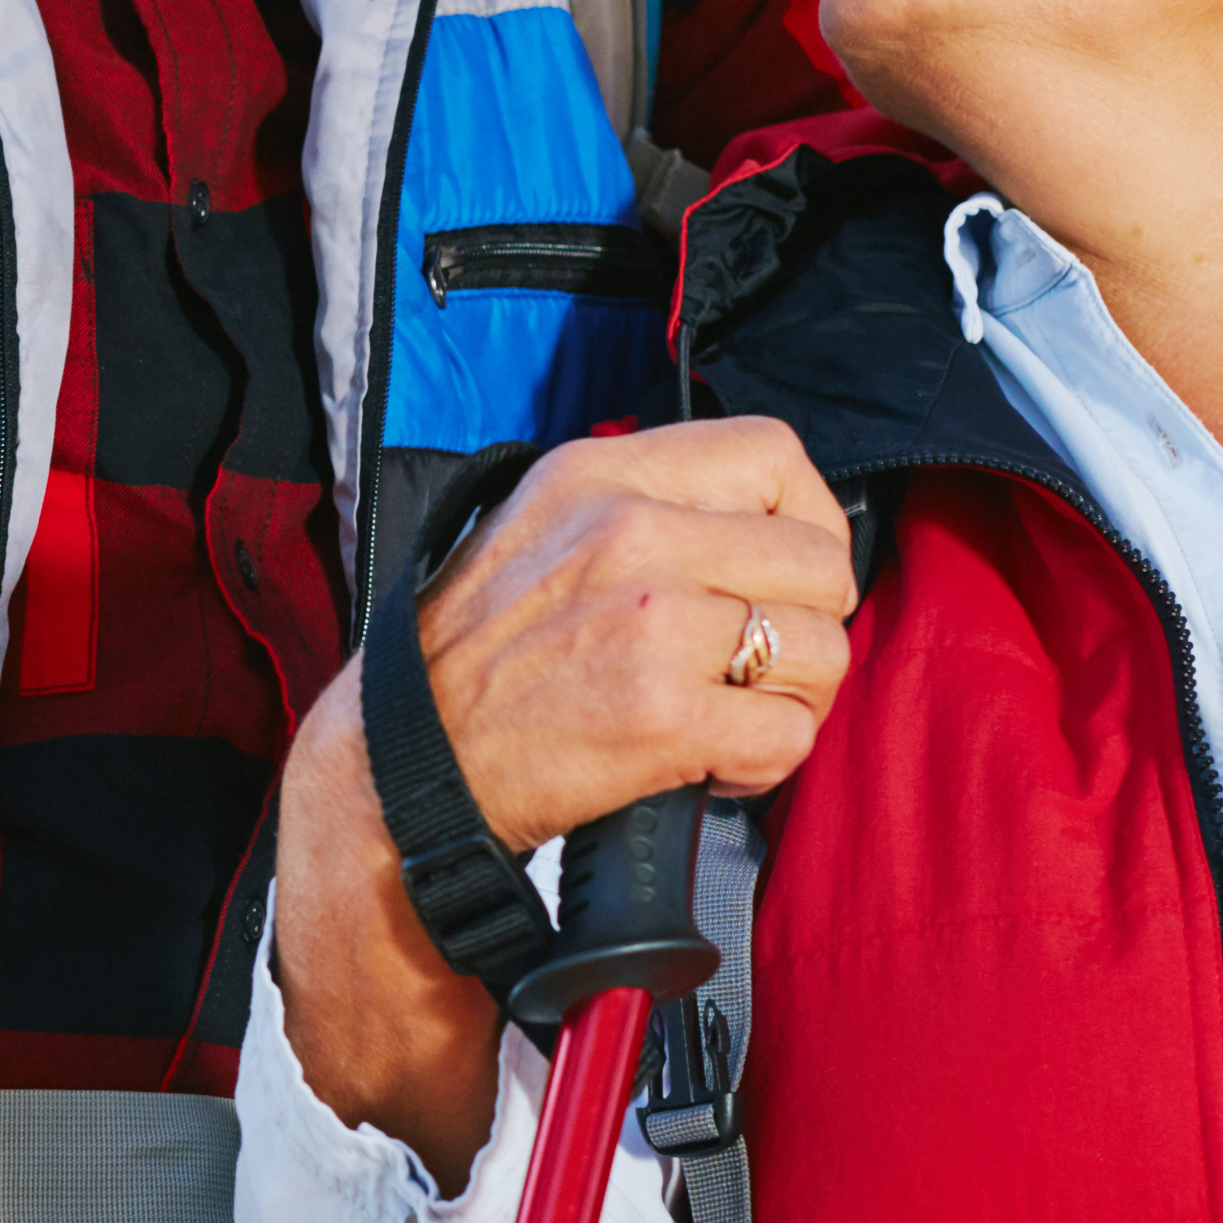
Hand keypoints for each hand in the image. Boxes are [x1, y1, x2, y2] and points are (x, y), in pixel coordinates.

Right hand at [401, 421, 859, 849]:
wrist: (403, 766)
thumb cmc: (468, 659)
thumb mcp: (538, 524)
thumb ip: (638, 503)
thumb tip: (749, 522)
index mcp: (603, 475)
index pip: (775, 455)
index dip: (810, 519)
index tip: (788, 572)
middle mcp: (632, 534)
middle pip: (819, 561)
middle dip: (808, 624)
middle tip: (758, 664)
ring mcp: (652, 624)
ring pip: (820, 650)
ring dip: (793, 699)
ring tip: (733, 717)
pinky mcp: (663, 717)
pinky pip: (787, 734)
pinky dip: (765, 763)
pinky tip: (714, 763)